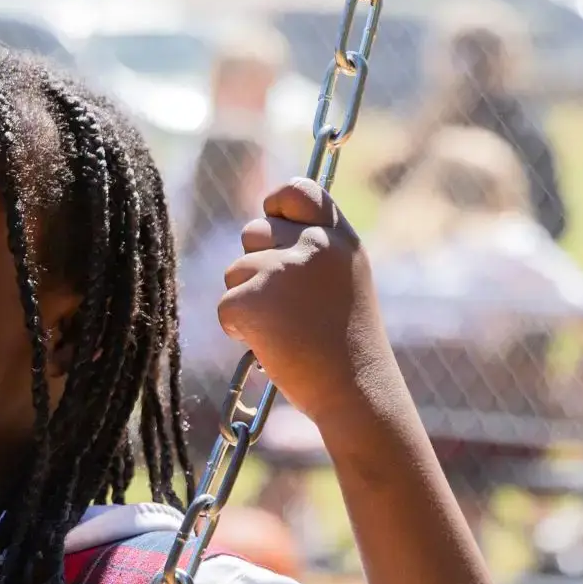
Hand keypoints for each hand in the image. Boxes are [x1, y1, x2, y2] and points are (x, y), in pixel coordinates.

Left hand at [218, 179, 399, 431]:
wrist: (357, 392)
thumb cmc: (349, 348)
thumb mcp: (347, 282)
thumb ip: (316, 252)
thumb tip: (264, 230)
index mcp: (340, 239)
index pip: (298, 191)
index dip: (277, 204)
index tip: (274, 222)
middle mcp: (313, 245)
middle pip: (254, 232)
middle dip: (256, 264)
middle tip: (285, 304)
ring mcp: (281, 270)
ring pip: (235, 270)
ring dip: (248, 299)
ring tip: (285, 329)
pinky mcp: (253, 299)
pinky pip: (225, 306)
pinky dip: (238, 329)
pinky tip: (271, 346)